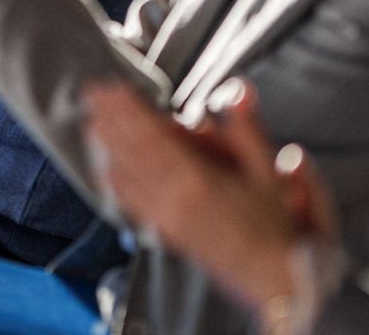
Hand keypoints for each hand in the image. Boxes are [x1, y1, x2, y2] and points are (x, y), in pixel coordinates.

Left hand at [84, 80, 337, 312]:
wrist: (274, 279)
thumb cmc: (276, 228)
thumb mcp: (268, 173)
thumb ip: (248, 129)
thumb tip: (239, 89)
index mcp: (197, 180)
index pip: (153, 135)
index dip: (131, 110)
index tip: (114, 88)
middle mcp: (174, 199)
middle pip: (133, 151)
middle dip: (113, 121)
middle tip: (92, 96)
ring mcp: (167, 218)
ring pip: (129, 176)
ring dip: (109, 147)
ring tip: (92, 124)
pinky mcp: (169, 234)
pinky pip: (135, 206)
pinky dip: (117, 186)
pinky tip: (106, 175)